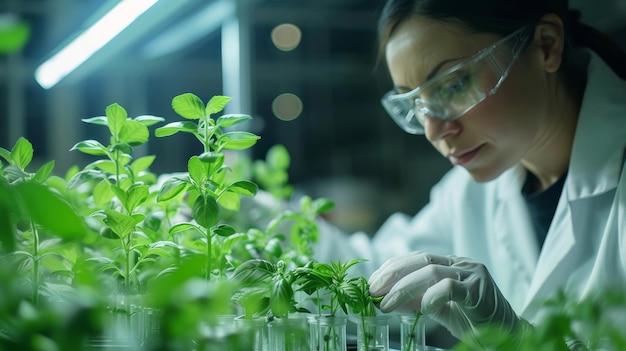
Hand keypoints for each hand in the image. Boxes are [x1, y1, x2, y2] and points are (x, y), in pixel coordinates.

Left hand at [368, 252, 528, 343]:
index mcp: (451, 264)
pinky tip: (421, 308)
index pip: (415, 258)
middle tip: (373, 290)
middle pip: (420, 260)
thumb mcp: (441, 309)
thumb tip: (389, 301)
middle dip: (392, 274)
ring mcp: (472, 273)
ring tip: (388, 303)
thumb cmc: (475, 321)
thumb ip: (420, 302)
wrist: (509, 335)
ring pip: (431, 271)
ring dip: (404, 287)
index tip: (372, 282)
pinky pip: (450, 286)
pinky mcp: (480, 289)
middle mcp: (460, 263)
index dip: (392, 268)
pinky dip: (432, 295)